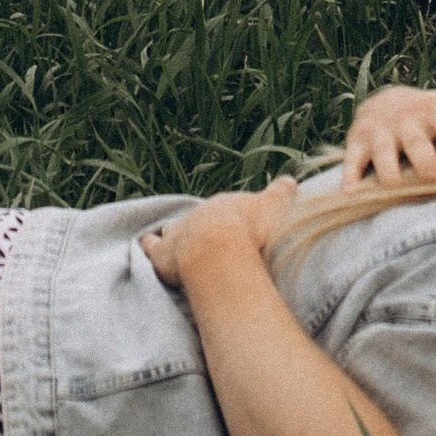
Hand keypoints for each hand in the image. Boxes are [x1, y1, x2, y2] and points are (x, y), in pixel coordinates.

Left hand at [140, 182, 297, 288]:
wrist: (221, 250)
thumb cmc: (252, 230)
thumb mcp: (275, 207)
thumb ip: (282, 193)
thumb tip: (291, 180)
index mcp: (225, 205)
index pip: (227, 210)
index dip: (231, 220)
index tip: (235, 226)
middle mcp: (198, 215)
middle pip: (200, 219)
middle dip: (202, 226)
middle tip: (208, 238)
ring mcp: (178, 233)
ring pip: (173, 229)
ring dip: (173, 233)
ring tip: (175, 238)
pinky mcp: (162, 255)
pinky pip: (150, 246)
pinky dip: (147, 244)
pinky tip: (144, 242)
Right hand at [339, 84, 435, 187]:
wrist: (386, 101)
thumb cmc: (434, 114)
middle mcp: (407, 120)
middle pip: (417, 142)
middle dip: (425, 161)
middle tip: (435, 180)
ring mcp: (380, 131)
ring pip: (384, 153)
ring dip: (389, 172)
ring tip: (396, 190)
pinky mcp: (357, 143)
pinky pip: (352, 161)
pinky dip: (350, 177)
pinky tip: (352, 196)